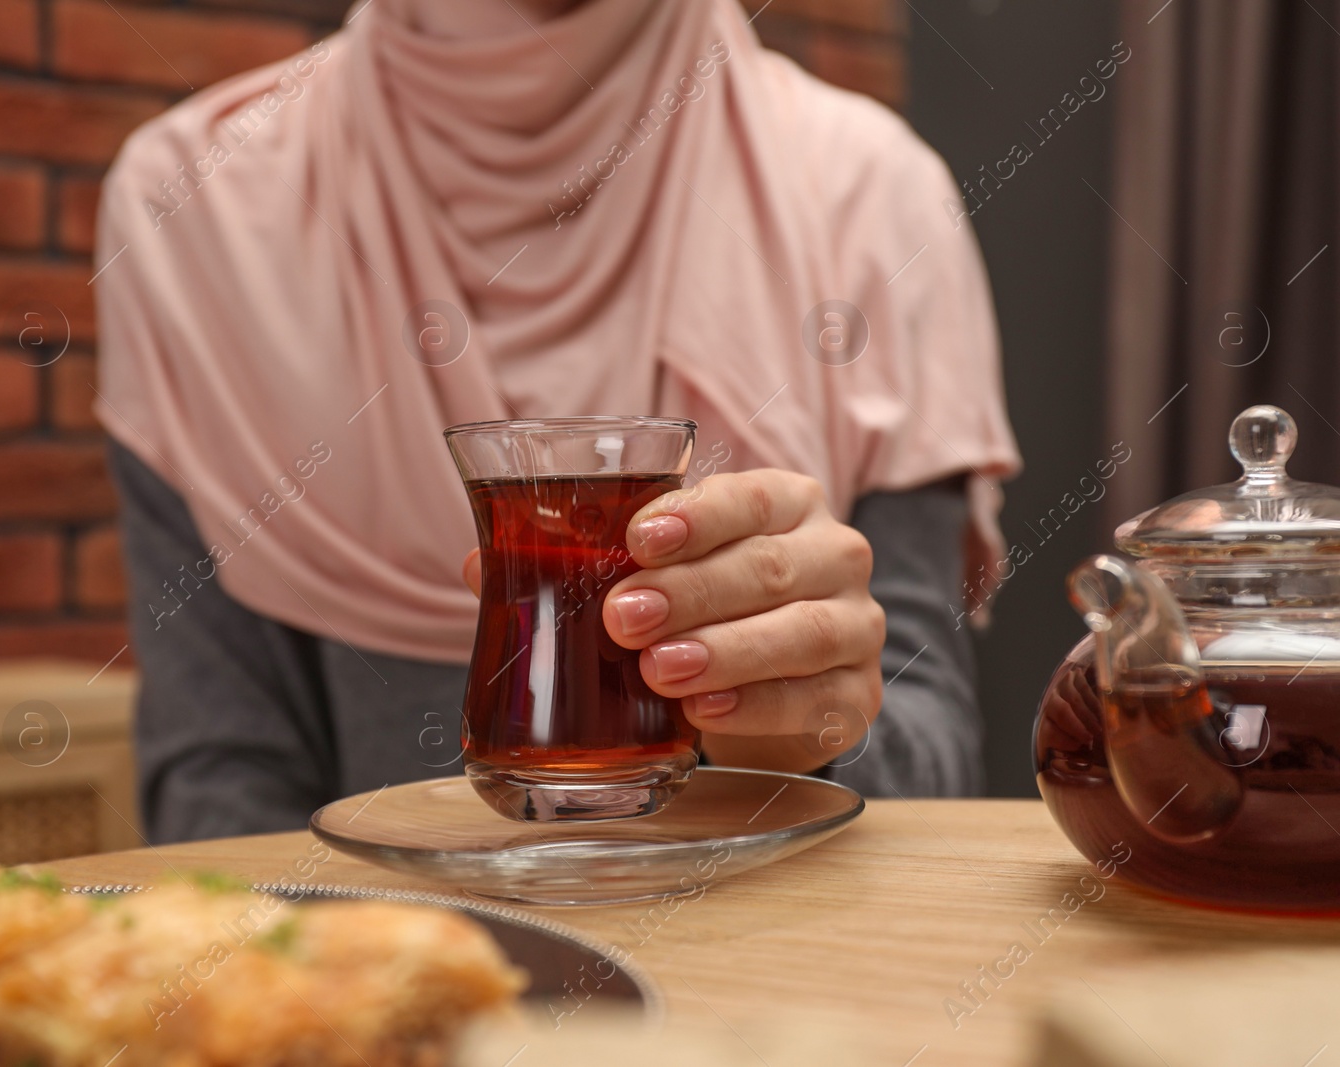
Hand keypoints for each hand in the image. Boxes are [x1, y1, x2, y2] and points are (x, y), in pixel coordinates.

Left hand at [459, 470, 884, 773]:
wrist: (768, 689)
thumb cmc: (703, 612)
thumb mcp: (653, 577)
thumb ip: (578, 564)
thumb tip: (481, 564)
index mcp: (786, 505)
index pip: (753, 496)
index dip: (699, 516)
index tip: (639, 537)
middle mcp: (834, 556)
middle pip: (775, 565)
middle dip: (695, 591)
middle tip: (623, 617)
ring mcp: (856, 628)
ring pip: (805, 632)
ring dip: (728, 650)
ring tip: (659, 670)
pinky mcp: (858, 698)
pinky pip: (817, 701)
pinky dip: (759, 707)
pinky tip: (705, 711)